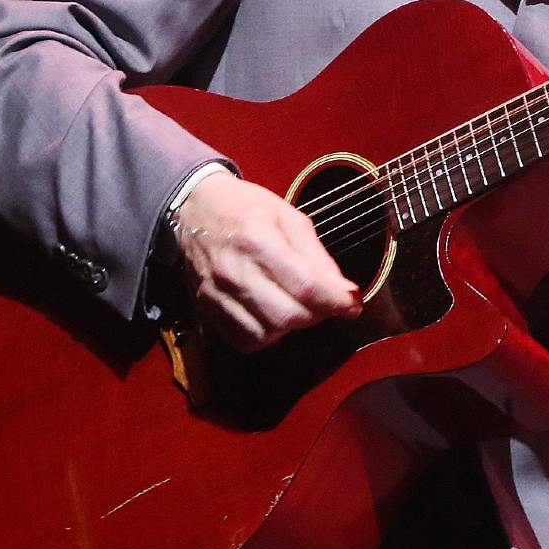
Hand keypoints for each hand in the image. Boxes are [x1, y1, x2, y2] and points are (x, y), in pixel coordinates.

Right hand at [170, 170, 360, 350]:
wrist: (195, 208)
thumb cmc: (247, 208)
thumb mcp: (290, 217)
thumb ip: (318, 257)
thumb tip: (346, 292)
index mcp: (259, 240)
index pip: (306, 286)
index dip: (336, 302)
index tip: (354, 305)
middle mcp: (235, 271)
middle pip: (288, 316)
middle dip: (317, 315)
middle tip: (325, 303)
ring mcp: (217, 294)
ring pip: (268, 333)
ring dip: (293, 325)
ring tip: (299, 305)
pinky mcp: (207, 309)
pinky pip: (245, 340)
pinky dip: (267, 334)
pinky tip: (273, 315)